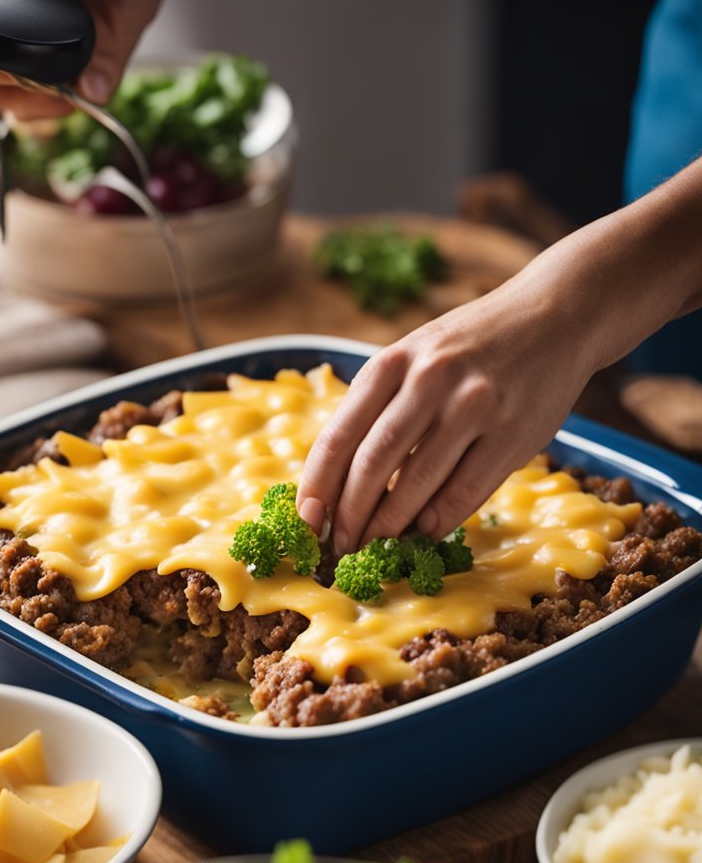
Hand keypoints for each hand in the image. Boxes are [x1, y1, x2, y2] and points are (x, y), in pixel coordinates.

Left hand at [297, 153, 701, 555]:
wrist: (554, 314)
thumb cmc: (472, 346)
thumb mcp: (416, 356)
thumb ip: (381, 407)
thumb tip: (342, 484)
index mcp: (392, 362)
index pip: (338, 436)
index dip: (318, 487)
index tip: (308, 522)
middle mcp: (428, 380)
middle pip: (372, 465)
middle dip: (351, 516)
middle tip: (343, 547)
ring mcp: (473, 406)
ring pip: (417, 484)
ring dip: (391, 525)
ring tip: (378, 547)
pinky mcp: (512, 432)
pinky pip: (465, 490)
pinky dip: (439, 519)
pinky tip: (425, 532)